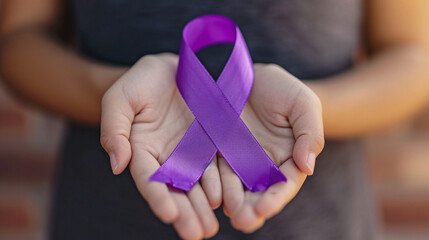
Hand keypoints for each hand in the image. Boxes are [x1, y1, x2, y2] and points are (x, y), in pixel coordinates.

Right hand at [100, 53, 220, 239]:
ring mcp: (191, 152)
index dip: (157, 197)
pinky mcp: (212, 144)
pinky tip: (230, 201)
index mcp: (142, 150)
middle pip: (174, 190)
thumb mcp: (121, 98)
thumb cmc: (142, 81)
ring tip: (211, 228)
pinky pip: (218, 166)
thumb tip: (116, 166)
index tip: (169, 214)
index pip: (148, 179)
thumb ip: (114, 130)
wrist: (174, 67)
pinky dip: (223, 185)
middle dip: (185, 213)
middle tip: (197, 234)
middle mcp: (167, 158)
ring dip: (204, 208)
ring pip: (198, 185)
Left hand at [219, 63, 323, 231]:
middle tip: (243, 221)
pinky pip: (213, 169)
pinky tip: (208, 193)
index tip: (265, 210)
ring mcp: (238, 158)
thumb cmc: (281, 88)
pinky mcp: (216, 149)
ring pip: (235, 185)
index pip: (284, 184)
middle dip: (252, 209)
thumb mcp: (303, 104)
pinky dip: (212, 183)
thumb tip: (308, 168)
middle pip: (258, 192)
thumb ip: (310, 134)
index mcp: (288, 157)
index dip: (275, 199)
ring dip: (232, 201)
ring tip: (228, 213)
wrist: (248, 73)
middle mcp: (262, 164)